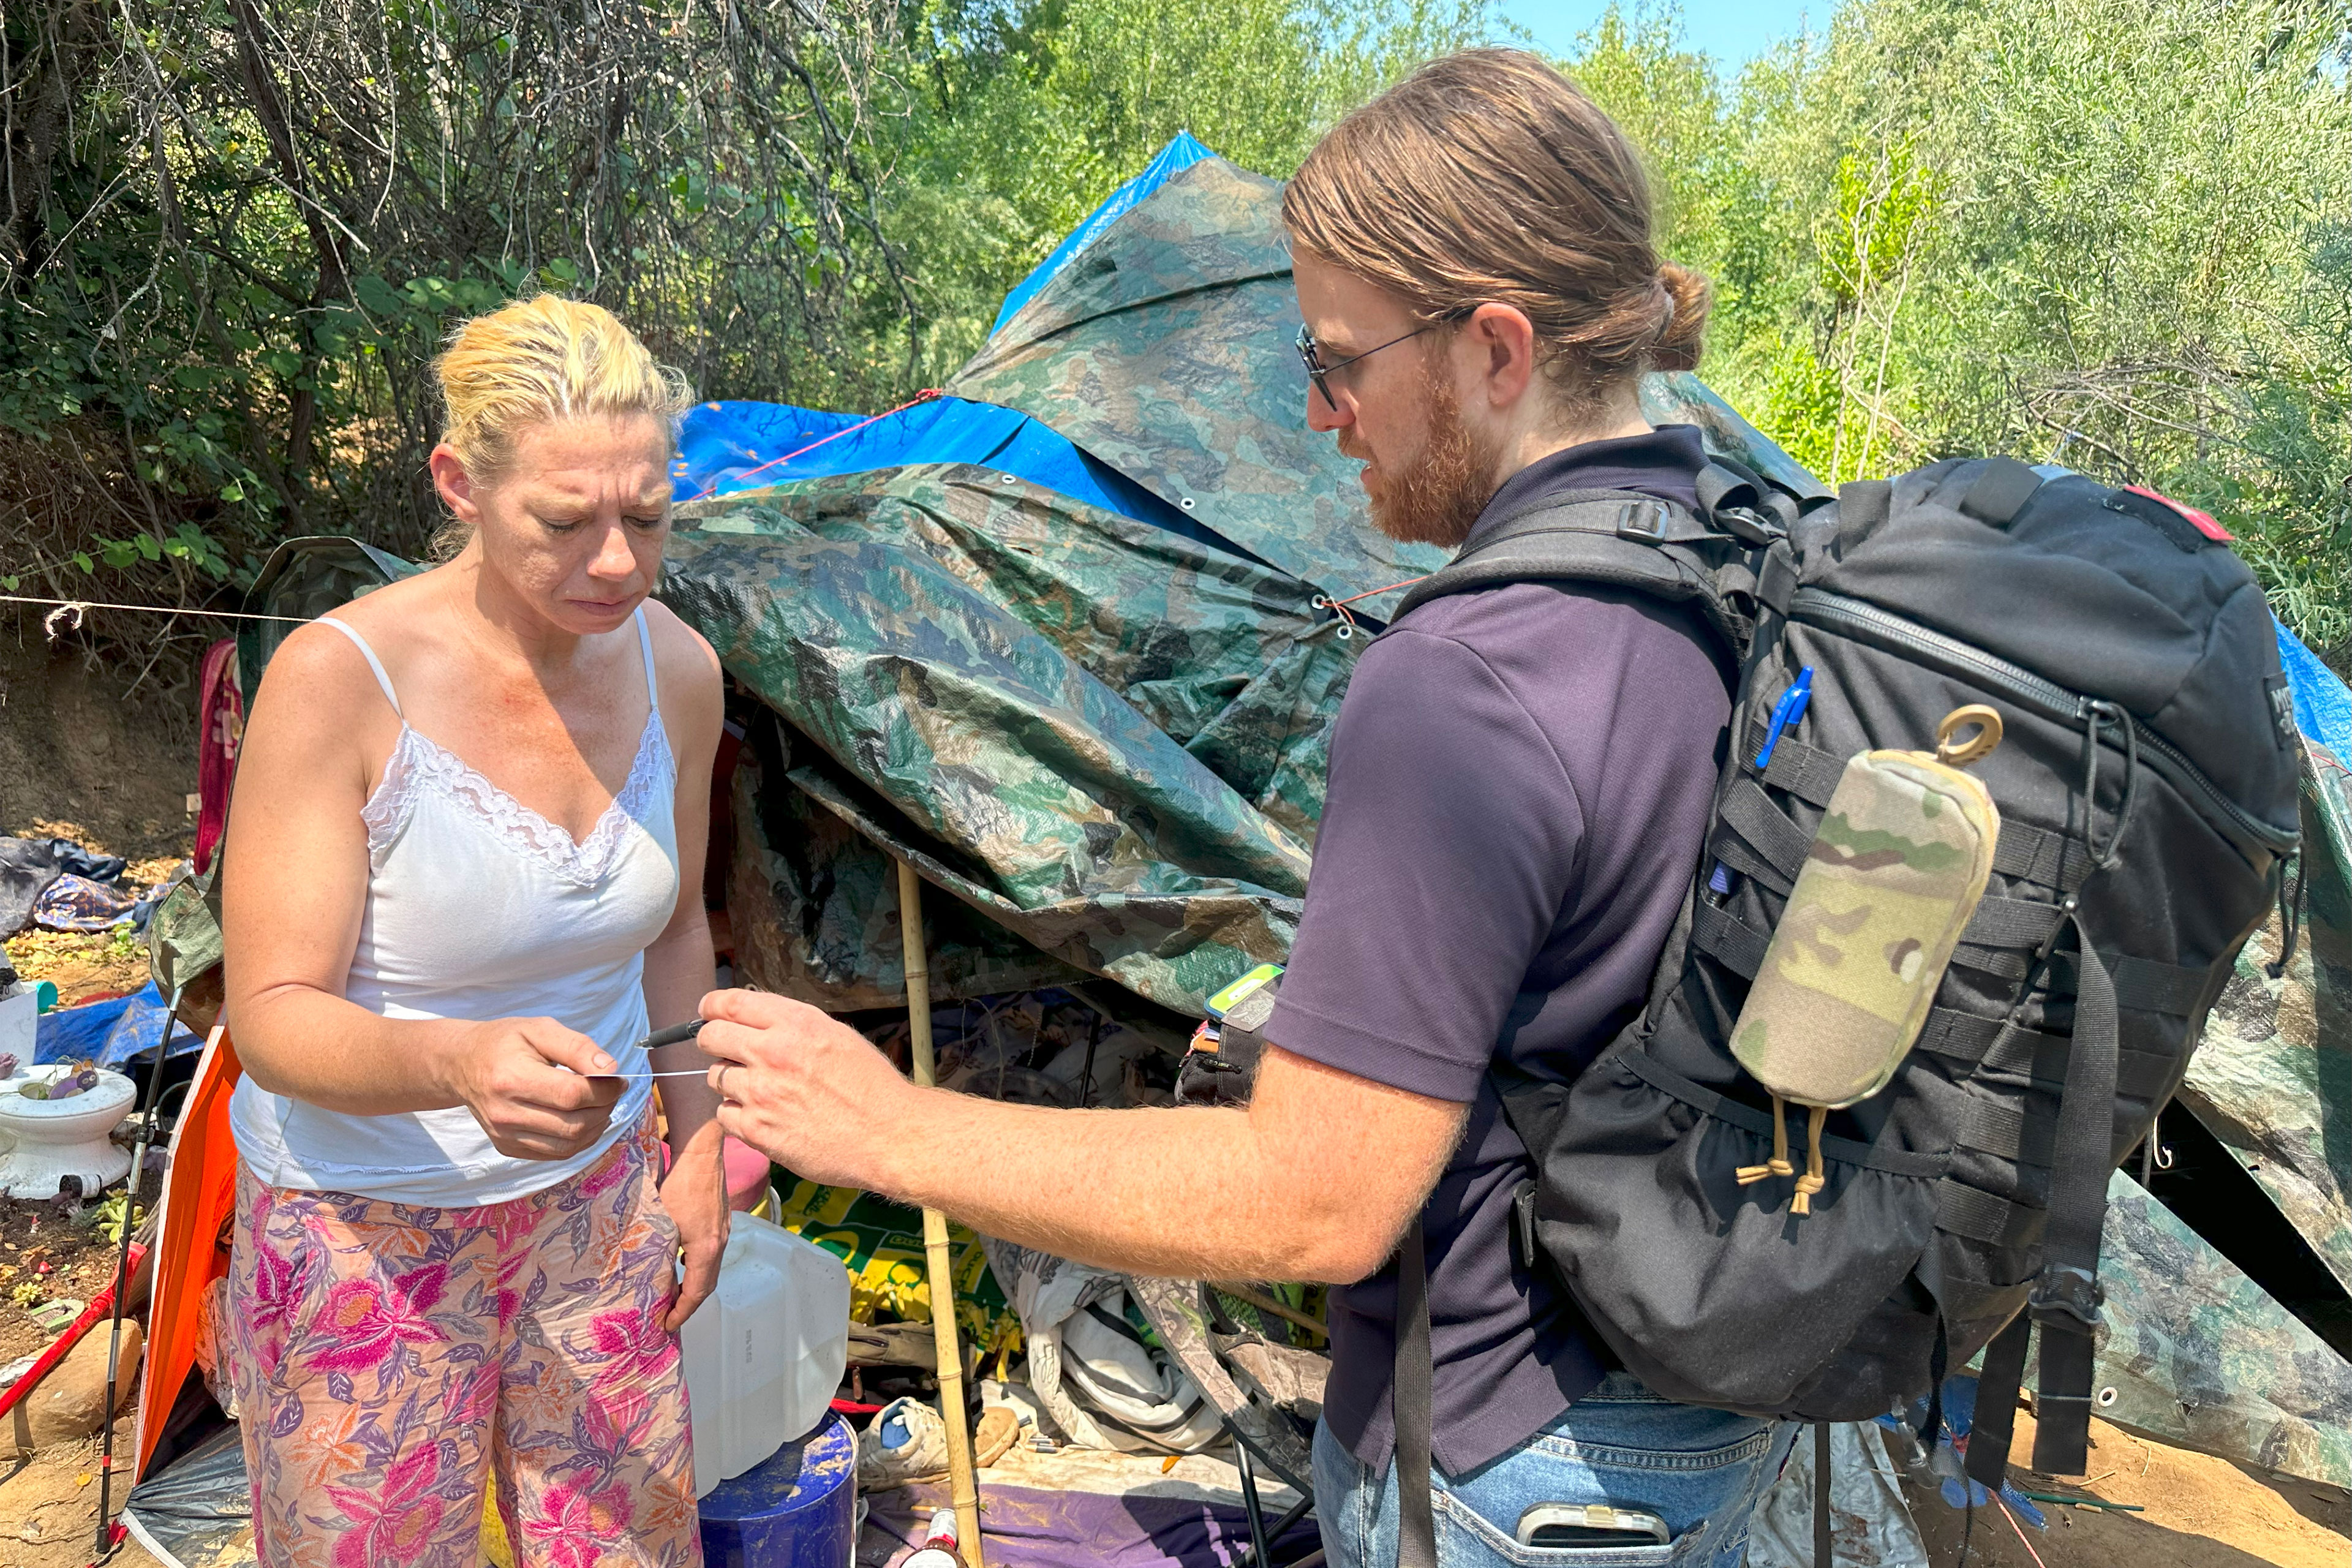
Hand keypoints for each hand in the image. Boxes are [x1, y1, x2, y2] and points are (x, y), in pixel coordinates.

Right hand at [440, 1016, 624, 1159]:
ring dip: (596, 1127)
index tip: (619, 1079)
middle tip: (612, 1091)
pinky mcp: (507, 1147)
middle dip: (604, 1108)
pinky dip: (578, 1140)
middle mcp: (505, 1114)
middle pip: (573, 1125)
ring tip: (600, 1105)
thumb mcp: (540, 1029)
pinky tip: (583, 1119)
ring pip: (568, 1146)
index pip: (572, 1096)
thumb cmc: (504, 1043)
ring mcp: (504, 1135)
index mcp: (511, 1079)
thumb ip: (577, 1047)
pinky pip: (555, 1154)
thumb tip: (611, 1069)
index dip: (605, 1090)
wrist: (462, 1065)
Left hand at [658, 1121, 730, 1331]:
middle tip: (668, 1317)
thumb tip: (641, 1273)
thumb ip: (655, 1249)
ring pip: (710, 1269)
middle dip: (688, 1305)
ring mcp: (723, 1231)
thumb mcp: (660, 1221)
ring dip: (693, 1286)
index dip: (681, 1313)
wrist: (702, 1152)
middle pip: (707, 1284)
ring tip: (672, 1296)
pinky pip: (711, 1254)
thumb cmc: (680, 1182)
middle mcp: (720, 1243)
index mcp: (706, 1248)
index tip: (666, 1326)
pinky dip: (697, 1268)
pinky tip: (680, 1265)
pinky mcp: (721, 1220)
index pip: (695, 1292)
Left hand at [697, 989, 913, 1188]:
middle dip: (713, 1041)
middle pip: (710, 1037)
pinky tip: (761, 1116)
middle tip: (726, 1051)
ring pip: (714, 1077)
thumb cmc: (870, 1085)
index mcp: (796, 1024)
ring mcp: (760, 1093)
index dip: (712, 1006)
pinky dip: (736, 1115)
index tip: (708, 1011)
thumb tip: (757, 1022)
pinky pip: (723, 1115)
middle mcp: (772, 1053)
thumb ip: (795, 1025)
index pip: (731, 1003)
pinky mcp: (756, 1130)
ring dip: (730, 1081)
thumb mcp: (837, 1036)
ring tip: (758, 1090)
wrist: (888, 1135)